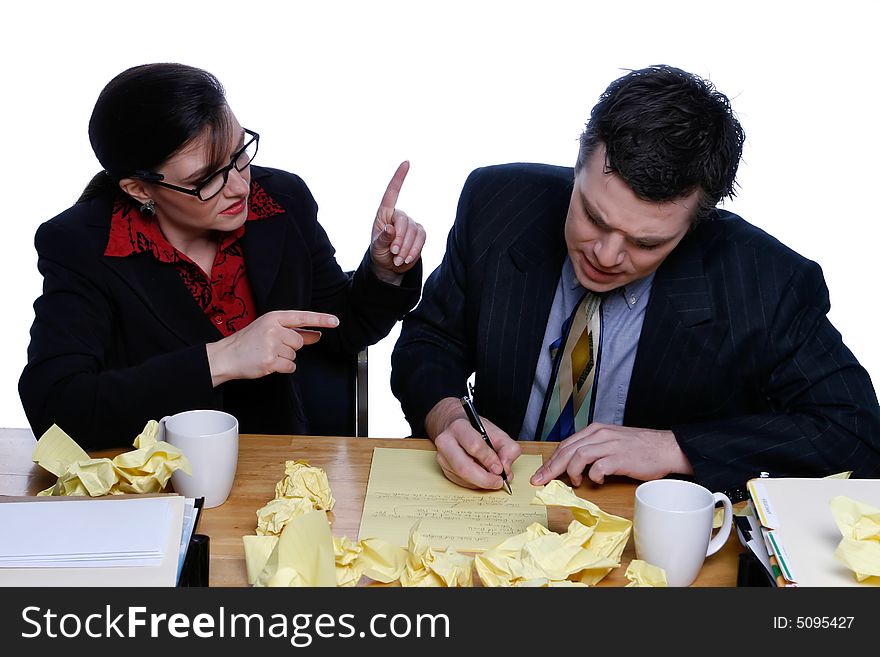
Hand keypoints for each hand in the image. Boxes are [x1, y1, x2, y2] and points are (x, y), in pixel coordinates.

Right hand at [206, 310, 338, 386]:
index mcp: (273, 318)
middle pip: (299, 342)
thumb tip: (317, 335)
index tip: (335, 322)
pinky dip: (283, 368)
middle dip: (290, 347)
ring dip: (284, 359)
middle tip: (271, 347)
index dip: (321, 320)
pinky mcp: (270, 361)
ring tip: (266, 355)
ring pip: (294, 355)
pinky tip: (269, 364)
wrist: (226, 356)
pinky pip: (290, 367)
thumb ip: (295, 332)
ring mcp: (271, 345)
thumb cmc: (248, 342)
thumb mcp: (270, 330)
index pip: (302, 317)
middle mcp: (273, 329)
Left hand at [370, 161, 425, 282]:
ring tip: (397, 260)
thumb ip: (382, 239)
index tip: (406, 162)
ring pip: (413, 232)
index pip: (392, 193)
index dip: (399, 178)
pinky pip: (421, 239)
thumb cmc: (379, 252)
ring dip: (405, 248)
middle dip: (399, 239)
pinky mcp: (419, 234)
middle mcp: (398, 216)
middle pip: (404, 221)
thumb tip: (389, 229)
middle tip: (393, 253)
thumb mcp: (376, 247)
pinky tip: (406, 259)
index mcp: (384, 214)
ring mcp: (411, 224)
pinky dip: (414, 250)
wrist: (390, 265)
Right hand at [425, 397, 521, 489]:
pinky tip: (482, 476)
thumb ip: (508, 449)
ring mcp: (443, 458)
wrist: (459, 430)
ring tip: (493, 477)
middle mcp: (446, 443)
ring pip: (463, 478)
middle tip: (498, 481)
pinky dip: (476, 483)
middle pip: (464, 467)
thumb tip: (505, 470)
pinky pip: (462, 483)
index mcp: (459, 427)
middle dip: (484, 479)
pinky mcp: (445, 470)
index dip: (489, 460)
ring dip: (482, 482)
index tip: (500, 468)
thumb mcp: (498, 433)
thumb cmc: (478, 431)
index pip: (474, 446)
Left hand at [530, 423, 692, 485]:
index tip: (541, 473)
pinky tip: (596, 481)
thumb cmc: (640, 448)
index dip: (551, 459)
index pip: (566, 444)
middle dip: (550, 467)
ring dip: (570, 471)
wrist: (666, 448)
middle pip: (567, 450)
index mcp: (596, 430)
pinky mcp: (620, 458)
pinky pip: (598, 467)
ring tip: (573, 482)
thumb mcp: (612, 442)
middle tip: (540, 480)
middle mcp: (600, 435)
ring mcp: (610, 445)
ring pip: (578, 456)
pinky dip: (593, 476)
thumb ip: (594, 449)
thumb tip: (572, 465)